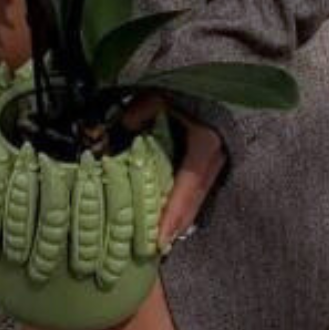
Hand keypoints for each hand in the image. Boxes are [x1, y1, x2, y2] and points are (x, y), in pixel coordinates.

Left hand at [121, 92, 227, 252]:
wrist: (213, 79)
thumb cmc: (187, 87)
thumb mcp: (160, 95)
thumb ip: (138, 114)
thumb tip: (111, 135)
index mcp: (205, 145)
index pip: (187, 187)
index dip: (173, 215)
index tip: (160, 240)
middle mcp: (214, 160)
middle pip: (193, 202)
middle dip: (174, 227)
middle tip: (155, 251)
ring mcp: (217, 164)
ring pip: (196, 200)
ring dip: (178, 220)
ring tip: (158, 242)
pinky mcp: (211, 164)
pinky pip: (195, 191)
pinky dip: (181, 207)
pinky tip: (167, 219)